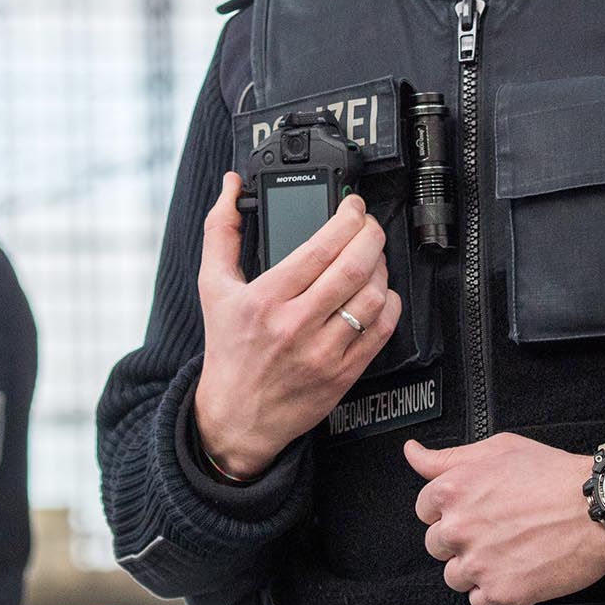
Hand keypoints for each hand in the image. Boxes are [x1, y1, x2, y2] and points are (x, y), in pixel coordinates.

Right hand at [190, 172, 401, 479]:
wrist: (236, 417)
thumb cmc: (228, 350)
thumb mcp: (213, 287)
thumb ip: (220, 230)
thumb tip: (230, 187)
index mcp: (265, 299)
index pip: (320, 247)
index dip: (347, 218)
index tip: (352, 206)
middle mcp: (295, 325)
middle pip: (354, 267)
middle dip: (372, 234)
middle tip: (370, 224)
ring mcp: (323, 352)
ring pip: (373, 297)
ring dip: (382, 267)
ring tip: (374, 257)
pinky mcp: (343, 373)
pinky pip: (382, 331)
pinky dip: (390, 304)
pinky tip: (381, 293)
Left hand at [406, 434, 604, 604]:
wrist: (599, 508)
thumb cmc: (554, 475)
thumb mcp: (498, 449)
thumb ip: (447, 457)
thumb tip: (413, 452)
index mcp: (452, 490)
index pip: (424, 510)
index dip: (450, 510)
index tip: (473, 511)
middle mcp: (458, 528)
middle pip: (436, 545)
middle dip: (461, 540)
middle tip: (497, 530)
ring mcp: (478, 563)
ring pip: (455, 577)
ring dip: (476, 569)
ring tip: (509, 552)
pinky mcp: (500, 593)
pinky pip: (479, 602)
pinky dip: (495, 592)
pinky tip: (517, 571)